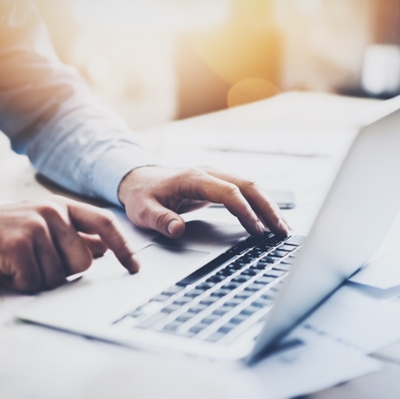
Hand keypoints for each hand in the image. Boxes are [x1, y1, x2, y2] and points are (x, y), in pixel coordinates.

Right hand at [0, 196, 137, 293]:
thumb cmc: (8, 231)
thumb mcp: (45, 227)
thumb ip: (76, 236)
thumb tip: (104, 248)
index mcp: (63, 206)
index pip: (104, 223)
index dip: (123, 246)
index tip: (134, 266)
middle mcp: (52, 210)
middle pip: (84, 261)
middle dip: (64, 271)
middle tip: (40, 261)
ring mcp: (34, 225)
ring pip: (60, 275)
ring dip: (41, 278)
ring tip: (23, 263)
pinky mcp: (16, 243)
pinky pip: (36, 282)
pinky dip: (24, 283)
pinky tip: (11, 269)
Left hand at [118, 166, 289, 238]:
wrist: (140, 178)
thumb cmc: (143, 194)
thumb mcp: (143, 210)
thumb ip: (160, 219)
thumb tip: (177, 229)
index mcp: (194, 178)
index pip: (229, 192)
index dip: (245, 211)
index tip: (257, 231)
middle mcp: (209, 173)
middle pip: (248, 186)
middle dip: (268, 208)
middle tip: (283, 231)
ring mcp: (215, 176)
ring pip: (251, 187)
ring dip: (269, 206)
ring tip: (283, 228)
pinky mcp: (217, 184)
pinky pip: (245, 192)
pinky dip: (260, 205)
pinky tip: (268, 219)